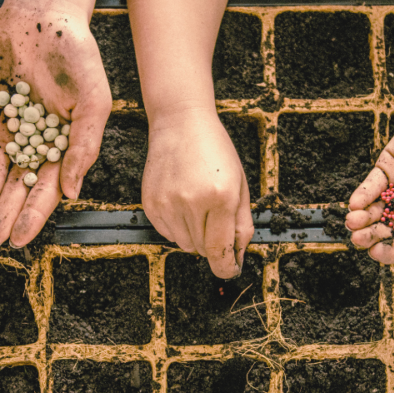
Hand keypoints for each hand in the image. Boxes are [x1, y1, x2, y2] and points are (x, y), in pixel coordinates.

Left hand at [0, 0, 111, 247]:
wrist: (43, 16)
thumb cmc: (78, 58)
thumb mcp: (94, 103)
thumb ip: (84, 147)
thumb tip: (72, 192)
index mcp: (62, 147)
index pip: (45, 189)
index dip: (32, 215)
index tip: (19, 239)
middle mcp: (32, 145)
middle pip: (15, 189)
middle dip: (1, 217)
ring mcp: (6, 132)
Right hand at [142, 107, 253, 277]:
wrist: (180, 123)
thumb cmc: (215, 150)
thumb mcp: (240, 184)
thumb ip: (242, 223)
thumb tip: (237, 256)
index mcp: (221, 197)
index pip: (221, 251)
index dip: (226, 267)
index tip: (230, 269)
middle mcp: (192, 202)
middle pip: (203, 250)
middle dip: (213, 244)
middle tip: (216, 221)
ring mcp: (168, 204)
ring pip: (184, 244)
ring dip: (195, 235)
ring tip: (198, 207)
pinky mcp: (151, 204)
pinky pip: (167, 233)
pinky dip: (178, 227)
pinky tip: (182, 203)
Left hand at [346, 98, 393, 262]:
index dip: (392, 250)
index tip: (378, 251)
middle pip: (388, 228)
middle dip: (371, 236)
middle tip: (359, 239)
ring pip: (376, 209)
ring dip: (362, 218)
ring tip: (353, 222)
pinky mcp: (388, 167)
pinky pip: (372, 185)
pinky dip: (363, 195)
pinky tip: (356, 204)